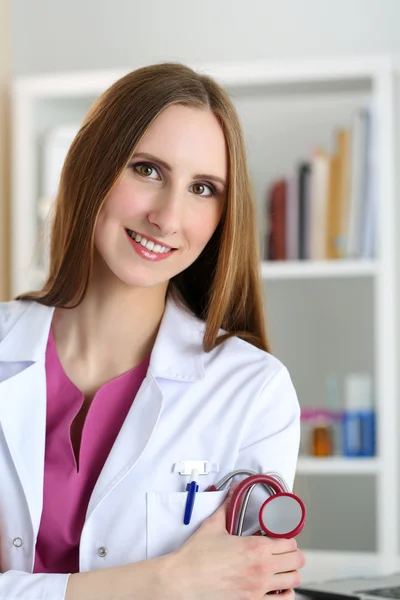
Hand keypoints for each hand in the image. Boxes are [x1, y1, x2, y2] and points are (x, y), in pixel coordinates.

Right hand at [165, 484, 305, 599]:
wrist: (183, 580)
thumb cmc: (196, 556)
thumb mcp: (213, 525)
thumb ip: (227, 506)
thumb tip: (233, 491)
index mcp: (255, 547)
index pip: (290, 542)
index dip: (287, 538)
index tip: (279, 538)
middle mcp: (262, 568)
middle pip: (297, 560)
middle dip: (292, 554)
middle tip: (282, 552)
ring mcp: (259, 589)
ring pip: (294, 580)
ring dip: (290, 573)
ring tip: (280, 568)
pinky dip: (285, 593)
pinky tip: (277, 587)